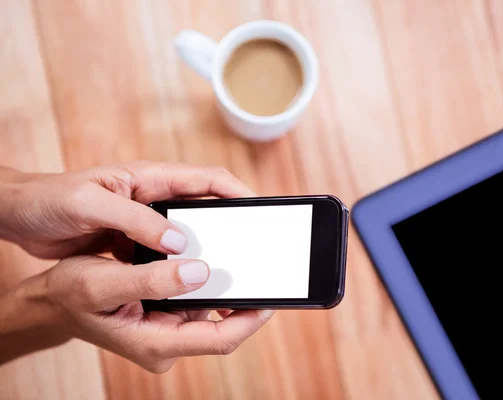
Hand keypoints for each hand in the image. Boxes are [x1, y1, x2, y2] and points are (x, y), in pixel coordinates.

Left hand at [0, 162, 253, 259]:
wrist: (16, 215)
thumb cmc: (48, 198)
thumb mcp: (90, 204)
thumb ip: (135, 221)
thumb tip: (180, 243)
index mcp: (149, 177)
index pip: (207, 178)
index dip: (237, 191)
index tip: (258, 210)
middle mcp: (152, 197)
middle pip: (204, 207)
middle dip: (229, 224)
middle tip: (246, 248)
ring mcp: (143, 220)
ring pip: (187, 233)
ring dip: (203, 249)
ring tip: (219, 270)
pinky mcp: (132, 241)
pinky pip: (165, 253)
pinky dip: (177, 266)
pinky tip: (182, 284)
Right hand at [0, 255, 273, 371]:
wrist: (51, 301)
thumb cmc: (71, 294)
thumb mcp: (105, 283)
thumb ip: (153, 280)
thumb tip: (202, 272)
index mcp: (156, 343)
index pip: (219, 338)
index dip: (249, 320)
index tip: (271, 299)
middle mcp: (167, 341)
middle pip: (219, 323)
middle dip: (239, 298)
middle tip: (257, 268)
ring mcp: (167, 329)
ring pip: (208, 310)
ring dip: (219, 286)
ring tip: (231, 255)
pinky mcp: (165, 315)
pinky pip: (194, 301)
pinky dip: (202, 282)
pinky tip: (203, 260)